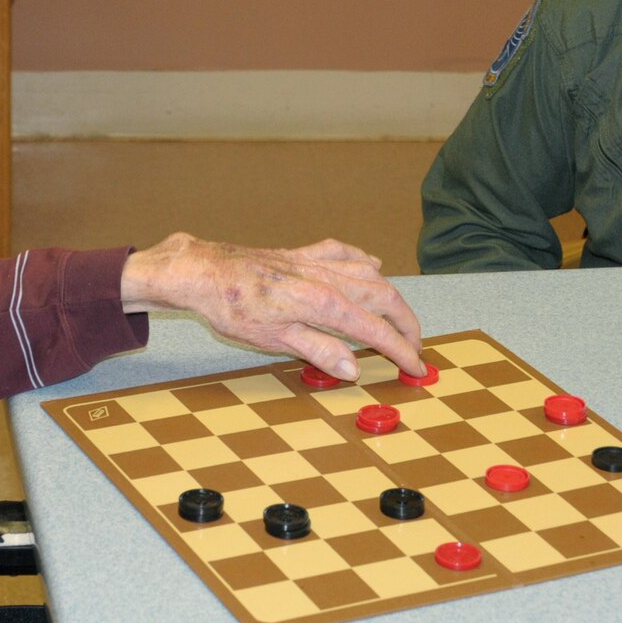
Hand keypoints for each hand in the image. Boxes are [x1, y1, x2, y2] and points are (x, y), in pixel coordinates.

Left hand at [121, 234, 423, 379]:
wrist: (204, 272)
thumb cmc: (233, 308)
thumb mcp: (275, 340)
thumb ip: (319, 352)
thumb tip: (354, 369)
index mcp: (323, 304)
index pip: (376, 330)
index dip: (401, 350)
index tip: (417, 367)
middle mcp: (327, 278)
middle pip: (384, 298)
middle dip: (407, 323)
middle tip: (417, 347)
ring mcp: (316, 263)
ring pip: (370, 274)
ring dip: (392, 296)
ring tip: (401, 316)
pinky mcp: (301, 254)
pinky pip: (344, 253)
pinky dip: (363, 261)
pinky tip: (373, 265)